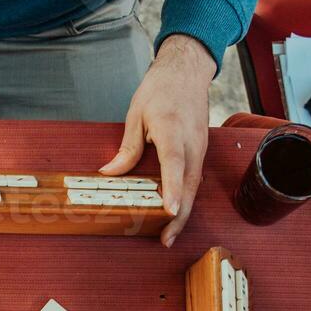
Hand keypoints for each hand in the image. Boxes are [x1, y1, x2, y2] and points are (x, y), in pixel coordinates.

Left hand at [100, 34, 214, 247]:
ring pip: (194, 185)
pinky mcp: (200, 150)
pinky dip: (186, 196)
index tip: (170, 210)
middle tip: (165, 239)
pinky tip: (175, 210)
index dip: (172, 188)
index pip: (174, 164)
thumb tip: (110, 174)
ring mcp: (200, 147)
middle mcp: (191, 143)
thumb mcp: (135, 115)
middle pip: (189, 185)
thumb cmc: (160, 89)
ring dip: (184, 210)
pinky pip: (194, 178)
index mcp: (172, 130)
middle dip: (179, 215)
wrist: (187, 71)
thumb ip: (127, 148)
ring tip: (169, 233)